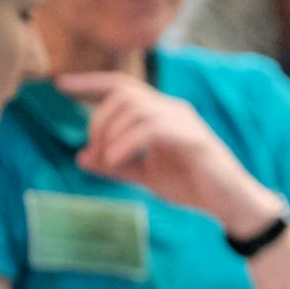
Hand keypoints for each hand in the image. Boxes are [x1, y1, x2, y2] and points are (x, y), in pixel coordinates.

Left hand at [58, 71, 283, 235]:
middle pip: (124, 94)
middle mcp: (173, 110)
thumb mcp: (146, 175)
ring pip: (136, 107)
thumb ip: (116, 165)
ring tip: (105, 159)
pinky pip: (151, 128)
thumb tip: (81, 157)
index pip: (122, 86)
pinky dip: (126, 142)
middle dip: (98, 119)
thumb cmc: (193, 186)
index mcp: (161, 114)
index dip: (90, 83)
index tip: (58, 86)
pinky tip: (115, 159)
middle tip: (93, 150)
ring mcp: (185, 122)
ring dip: (111, 132)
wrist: (231, 205)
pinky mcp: (193, 139)